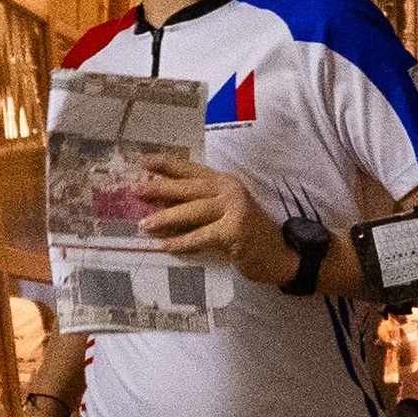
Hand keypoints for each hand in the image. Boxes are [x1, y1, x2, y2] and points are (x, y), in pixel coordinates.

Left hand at [138, 152, 297, 284]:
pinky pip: (201, 236)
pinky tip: (165, 246)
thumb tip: (160, 206)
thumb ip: (198, 208)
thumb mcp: (222, 214)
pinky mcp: (235, 230)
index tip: (142, 162)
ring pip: (192, 211)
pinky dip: (182, 242)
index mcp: (225, 182)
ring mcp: (234, 208)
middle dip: (160, 189)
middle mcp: (230, 190)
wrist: (282, 254)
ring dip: (166, 218)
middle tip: (136, 191)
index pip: (191, 170)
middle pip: (189, 187)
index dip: (166, 164)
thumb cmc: (249, 236)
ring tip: (144, 225)